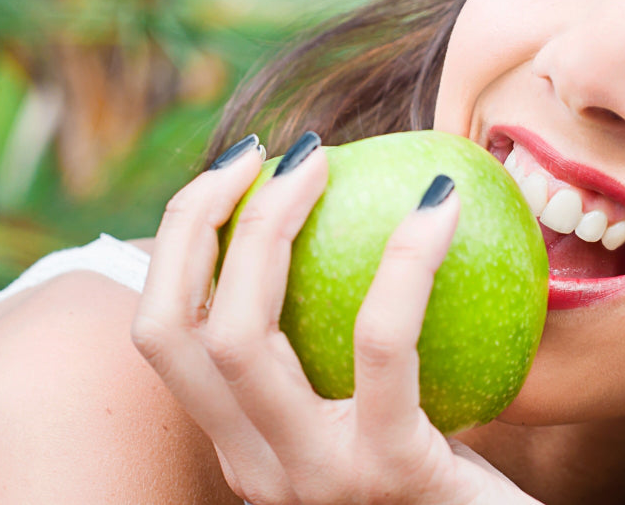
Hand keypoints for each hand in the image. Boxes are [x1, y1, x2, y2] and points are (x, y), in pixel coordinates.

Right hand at [131, 133, 539, 504]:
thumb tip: (361, 209)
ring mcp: (314, 478)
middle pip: (175, 331)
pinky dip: (405, 258)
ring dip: (268, 226)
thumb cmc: (458, 469)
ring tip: (322, 159)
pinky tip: (441, 202)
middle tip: (273, 152)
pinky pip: (383, 342)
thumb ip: (350, 347)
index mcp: (246, 446)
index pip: (166, 337)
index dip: (175, 243)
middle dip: (199, 220)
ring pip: (242, 338)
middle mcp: (258, 468)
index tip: (234, 171)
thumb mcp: (385, 412)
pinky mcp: (390, 472)